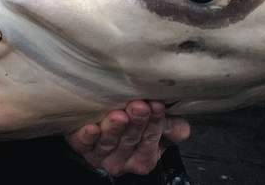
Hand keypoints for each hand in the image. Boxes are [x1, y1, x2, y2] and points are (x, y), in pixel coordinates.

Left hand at [66, 100, 189, 176]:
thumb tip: (183, 129)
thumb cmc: (131, 123)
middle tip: (139, 106)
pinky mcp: (81, 147)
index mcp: (143, 157)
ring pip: (109, 143)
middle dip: (136, 123)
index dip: (155, 124)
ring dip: (114, 128)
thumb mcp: (155, 126)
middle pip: (130, 141)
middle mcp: (122, 160)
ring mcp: (100, 155)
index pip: (151, 142)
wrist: (96, 122)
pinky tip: (91, 127)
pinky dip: (88, 137)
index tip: (156, 105)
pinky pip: (84, 145)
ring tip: (118, 114)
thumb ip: (170, 126)